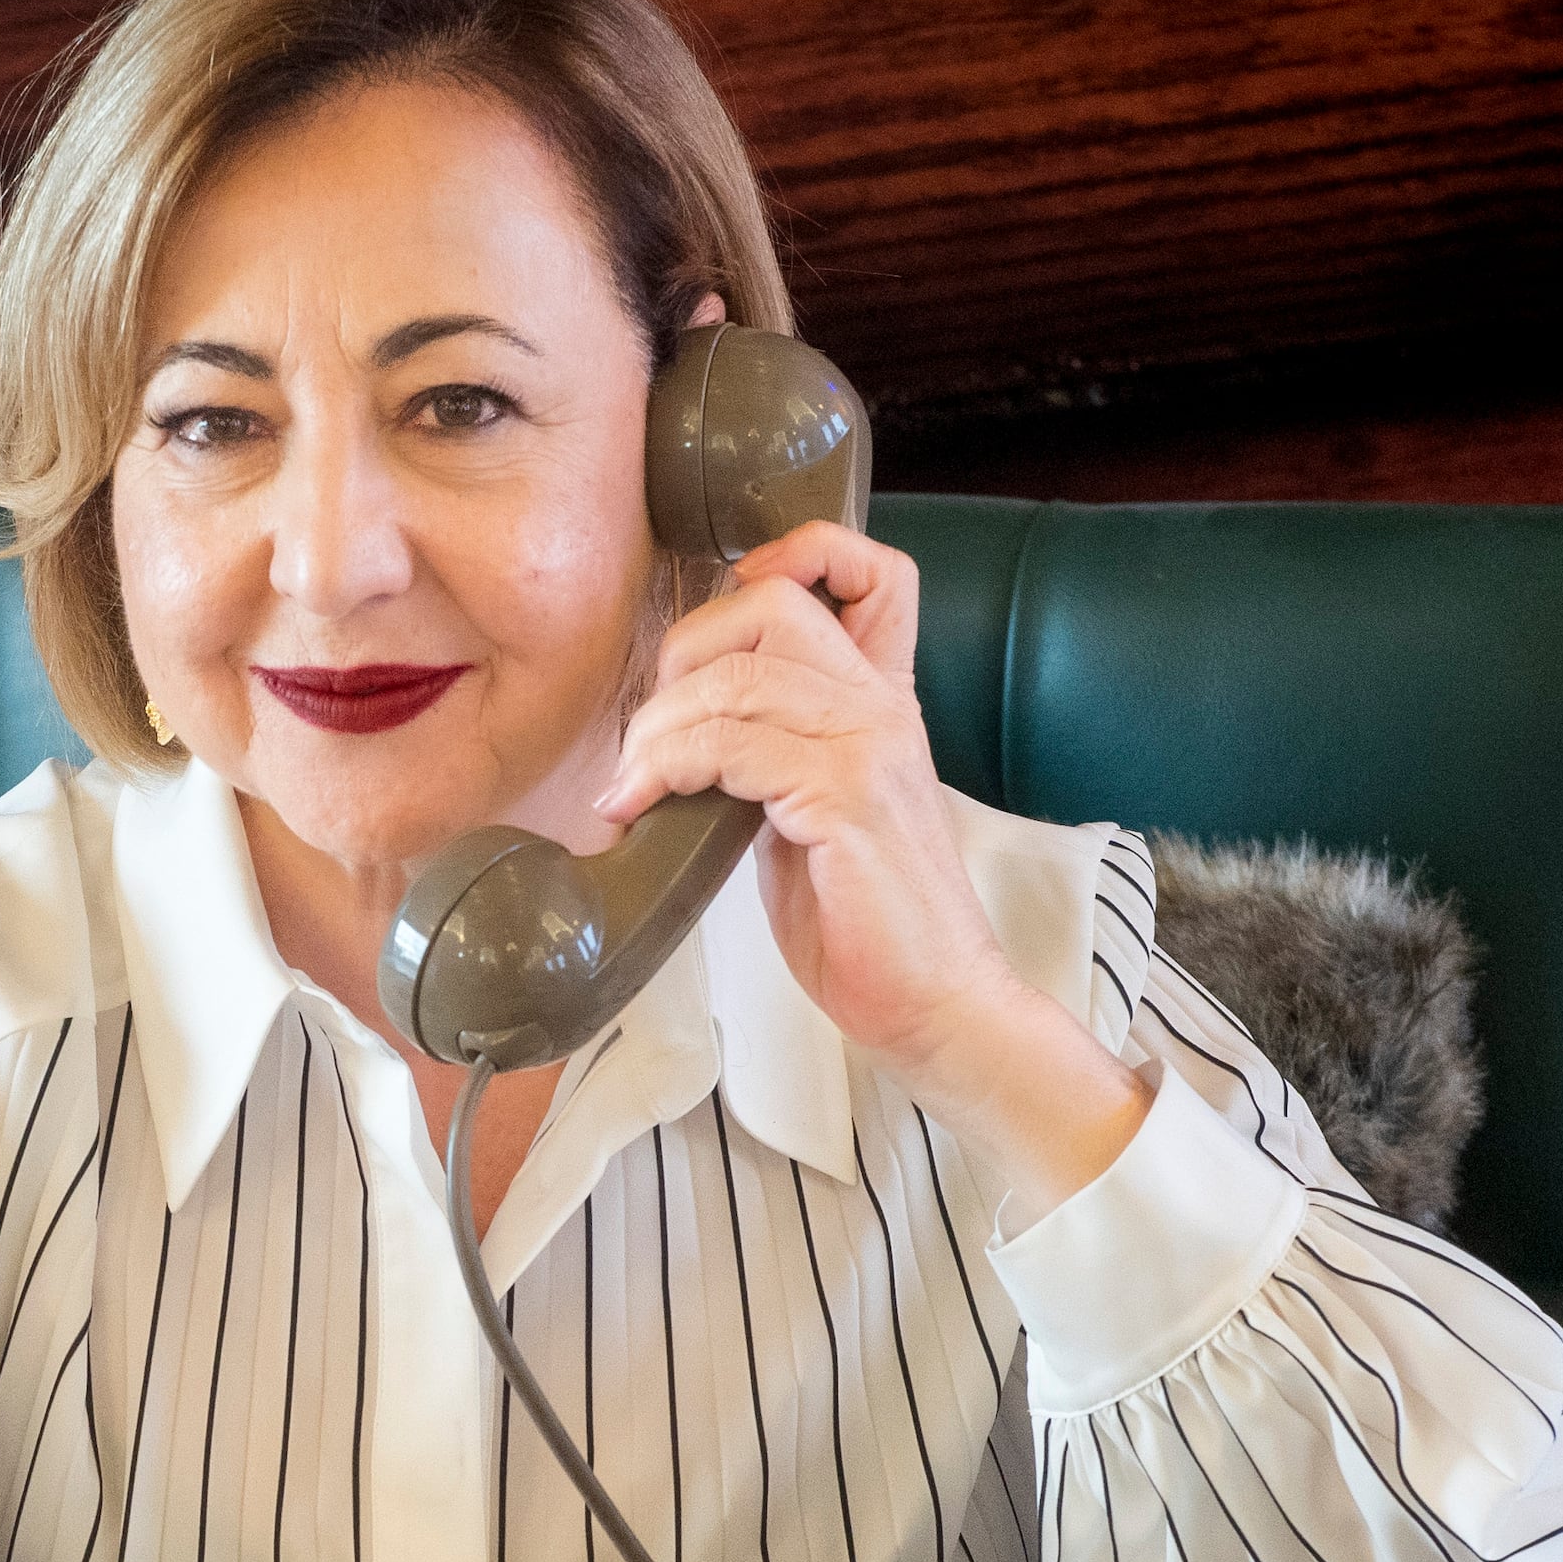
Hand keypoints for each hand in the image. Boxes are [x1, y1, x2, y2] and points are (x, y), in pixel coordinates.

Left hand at [593, 520, 1145, 1200]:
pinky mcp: (845, 800)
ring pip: (737, 679)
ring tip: (628, 787)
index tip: (722, 619)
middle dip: (685, 652)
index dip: (795, 558)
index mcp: (882, 704)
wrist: (934, 1003)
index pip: (872, 573)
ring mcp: (868, 749)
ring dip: (656, 729)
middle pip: (774, 604)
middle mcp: (882, 709)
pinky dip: (666, 770)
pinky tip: (640, 809)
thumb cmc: (869, 926)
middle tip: (647, 732)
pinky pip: (733, 747)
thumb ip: (772, 760)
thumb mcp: (813, 817)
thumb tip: (686, 742)